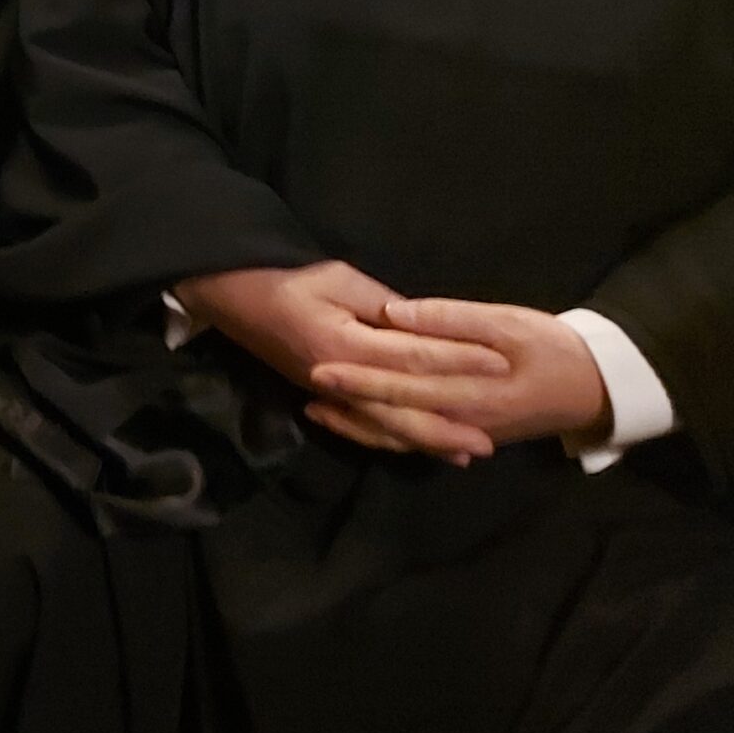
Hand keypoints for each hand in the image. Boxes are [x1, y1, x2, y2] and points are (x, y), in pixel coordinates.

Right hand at [174, 262, 511, 463]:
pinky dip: (394, 438)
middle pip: (402, 410)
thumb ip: (384, 305)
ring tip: (465, 453)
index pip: (414, 355)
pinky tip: (418, 444)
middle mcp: (339, 378)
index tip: (500, 364)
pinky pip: (364, 426)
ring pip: (384, 426)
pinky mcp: (324, 395)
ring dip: (426, 441)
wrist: (233, 295)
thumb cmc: (287, 279)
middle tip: (490, 442)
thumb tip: (426, 326)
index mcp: (346, 344)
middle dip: (447, 425)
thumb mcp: (338, 278)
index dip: (459, 359)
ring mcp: (330, 392)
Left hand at [306, 298, 610, 461]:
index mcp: (471, 392)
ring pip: (398, 435)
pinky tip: (354, 422)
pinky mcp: (464, 436)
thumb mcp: (509, 323)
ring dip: (356, 423)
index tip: (320, 364)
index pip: (403, 384)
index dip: (360, 376)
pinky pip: (414, 441)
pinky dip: (381, 435)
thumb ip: (451, 320)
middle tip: (306, 383)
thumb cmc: (552, 348)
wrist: (596, 389)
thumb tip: (395, 314)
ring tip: (315, 407)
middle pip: (392, 414)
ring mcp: (462, 434)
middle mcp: (460, 422)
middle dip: (347, 401)